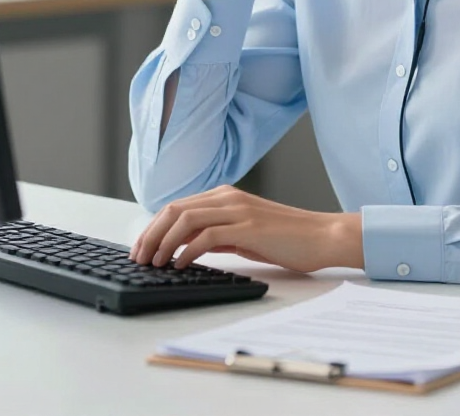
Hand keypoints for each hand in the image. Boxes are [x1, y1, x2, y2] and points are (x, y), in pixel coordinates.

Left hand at [129, 185, 362, 272]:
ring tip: (154, 262)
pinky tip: (180, 264)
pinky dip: (187, 250)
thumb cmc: (287, 239)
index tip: (140, 248)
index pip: (178, 207)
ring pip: (186, 219)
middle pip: (175, 210)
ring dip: (164, 242)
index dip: (153, 227)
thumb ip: (218, 236)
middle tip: (138, 258)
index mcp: (226, 196)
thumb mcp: (245, 235)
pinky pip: (207, 235)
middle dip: (150, 234)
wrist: (321, 236)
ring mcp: (238, 209)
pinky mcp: (248, 226)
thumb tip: (187, 247)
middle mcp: (228, 197)